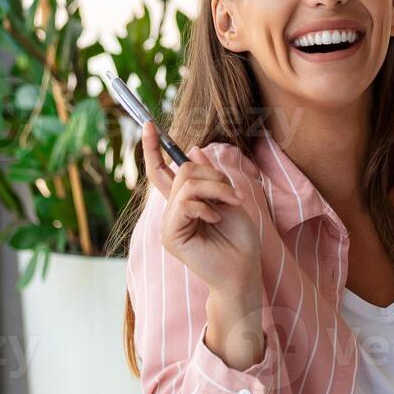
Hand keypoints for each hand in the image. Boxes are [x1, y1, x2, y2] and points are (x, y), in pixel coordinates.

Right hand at [141, 121, 262, 320]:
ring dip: (215, 189)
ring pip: (185, 184)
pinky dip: (206, 206)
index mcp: (183, 203)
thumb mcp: (228, 197)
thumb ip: (209, 177)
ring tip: (230, 204)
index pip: (160, 171)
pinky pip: (185, 203)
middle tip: (232, 193)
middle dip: (212, 175)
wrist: (243, 269)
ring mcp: (169, 223)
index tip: (149, 124)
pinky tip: (216, 220)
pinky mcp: (171, 235)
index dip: (154, 148)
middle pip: (181, 171)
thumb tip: (194, 149)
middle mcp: (172, 211)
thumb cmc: (239, 238)